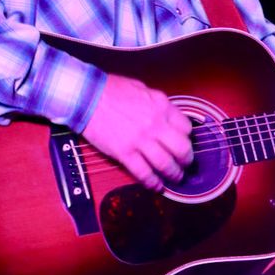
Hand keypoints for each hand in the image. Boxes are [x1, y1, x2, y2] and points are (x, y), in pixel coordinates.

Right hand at [82, 73, 193, 188]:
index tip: (184, 143)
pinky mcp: (125, 153)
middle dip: (187, 160)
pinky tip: (156, 186)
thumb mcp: (142, 89)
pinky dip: (153, 183)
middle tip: (185, 165)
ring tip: (175, 178)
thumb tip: (165, 115)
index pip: (186, 128)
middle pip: (182, 149)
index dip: (187, 138)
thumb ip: (157, 104)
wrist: (86, 97)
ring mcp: (140, 140)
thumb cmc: (110, 90)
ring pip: (166, 164)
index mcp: (161, 107)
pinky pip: (144, 173)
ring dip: (174, 175)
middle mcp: (155, 125)